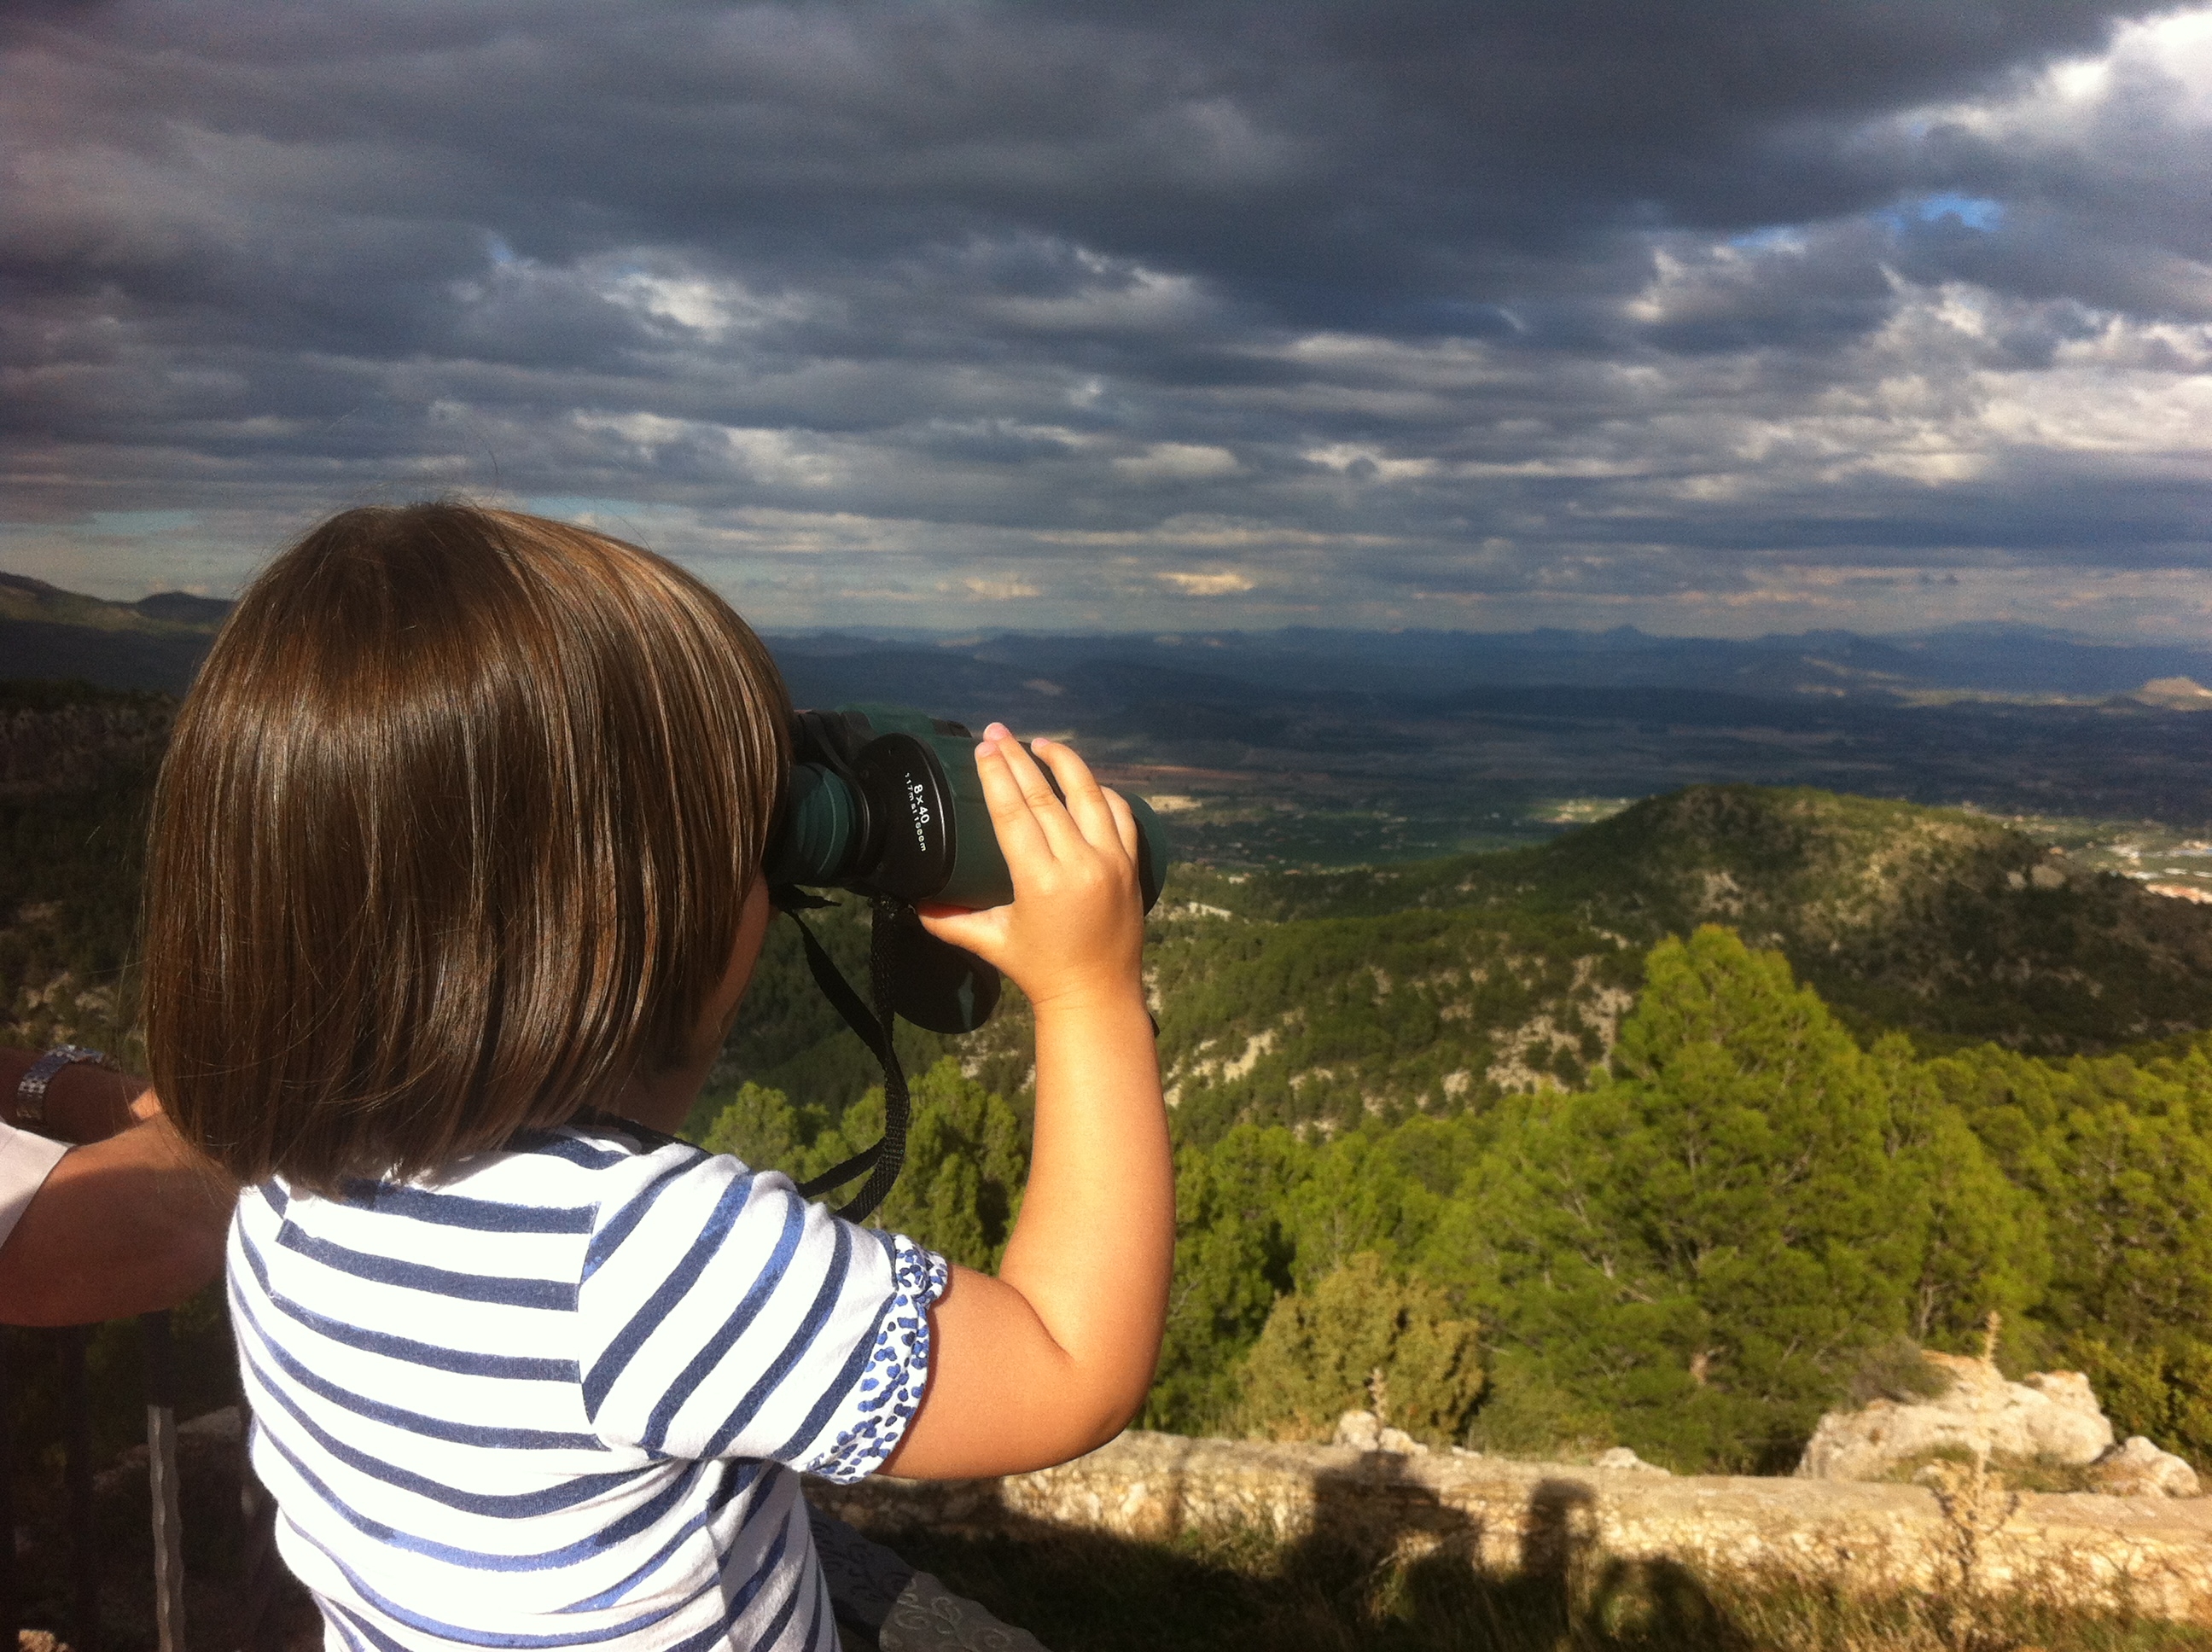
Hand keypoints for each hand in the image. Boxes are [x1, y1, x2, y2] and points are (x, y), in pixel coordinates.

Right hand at [917, 725, 1144, 1011]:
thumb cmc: (1041, 971)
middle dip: (1019, 759)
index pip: (1015, 814)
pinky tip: (1081, 780)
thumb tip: (915, 902)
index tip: (984, 748)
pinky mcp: (1133, 865)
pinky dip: (1102, 793)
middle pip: (1045, 797)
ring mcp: (1112, 862)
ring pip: (1089, 795)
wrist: (1098, 995)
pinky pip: (1121, 815)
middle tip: (998, 733)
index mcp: (1041, 882)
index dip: (997, 776)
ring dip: (1064, 763)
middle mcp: (1080, 865)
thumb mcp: (992, 944)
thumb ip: (951, 921)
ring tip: (1040, 743)